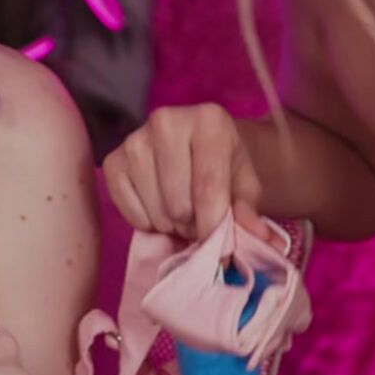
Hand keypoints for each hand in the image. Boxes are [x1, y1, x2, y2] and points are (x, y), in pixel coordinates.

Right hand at [102, 104, 276, 244]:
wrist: (198, 147)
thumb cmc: (226, 166)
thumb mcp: (246, 185)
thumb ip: (250, 210)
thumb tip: (261, 238)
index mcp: (209, 120)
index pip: (208, 185)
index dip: (213, 227)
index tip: (221, 254)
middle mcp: (167, 121)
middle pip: (179, 203)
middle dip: (193, 225)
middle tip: (201, 220)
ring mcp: (135, 139)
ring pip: (155, 210)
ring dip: (171, 224)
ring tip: (182, 213)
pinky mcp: (113, 159)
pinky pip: (128, 210)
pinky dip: (146, 221)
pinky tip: (159, 207)